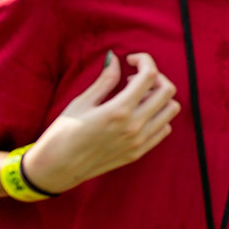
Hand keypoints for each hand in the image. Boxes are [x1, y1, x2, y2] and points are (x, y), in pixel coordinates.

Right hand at [24, 51, 179, 192]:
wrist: (57, 168)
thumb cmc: (63, 133)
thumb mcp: (82, 102)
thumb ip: (105, 80)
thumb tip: (115, 60)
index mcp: (119, 110)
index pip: (149, 76)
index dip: (144, 60)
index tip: (130, 59)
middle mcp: (135, 126)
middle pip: (167, 90)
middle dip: (155, 77)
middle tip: (134, 77)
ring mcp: (139, 141)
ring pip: (171, 110)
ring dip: (159, 97)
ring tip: (137, 96)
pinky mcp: (139, 152)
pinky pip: (164, 129)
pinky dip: (158, 115)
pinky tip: (139, 113)